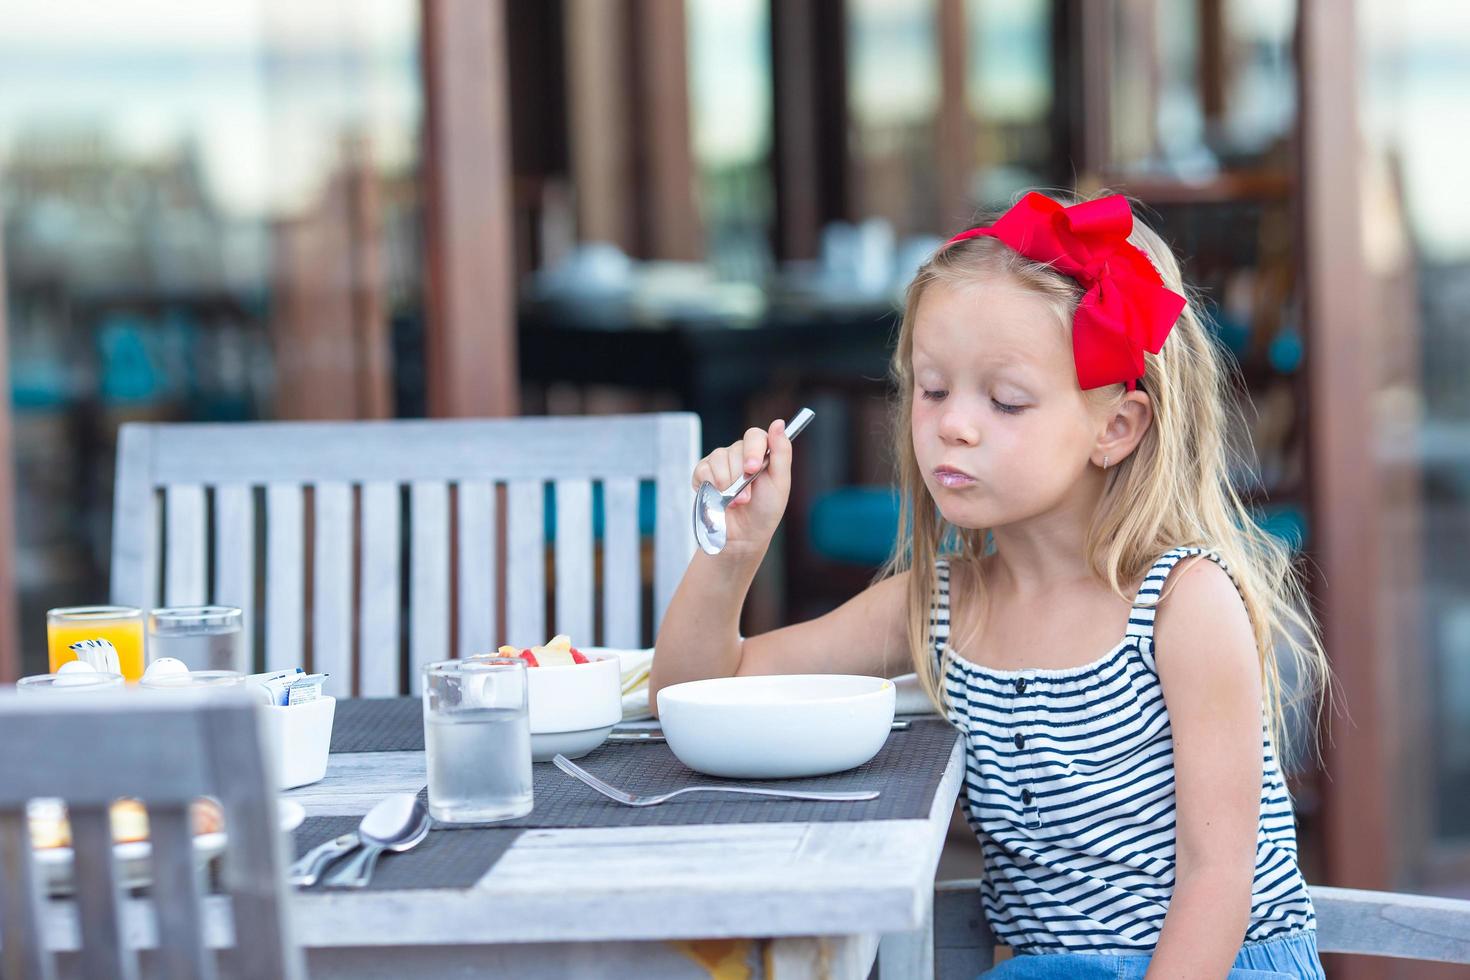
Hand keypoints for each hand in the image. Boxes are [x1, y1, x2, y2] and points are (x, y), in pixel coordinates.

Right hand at [691, 419, 792, 558]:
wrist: (743, 537)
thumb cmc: (764, 510)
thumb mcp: (780, 483)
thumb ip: (781, 452)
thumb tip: (778, 423)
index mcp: (760, 453)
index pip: (754, 436)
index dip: (752, 450)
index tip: (752, 468)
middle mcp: (739, 454)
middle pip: (735, 449)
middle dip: (741, 477)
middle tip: (746, 497)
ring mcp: (720, 463)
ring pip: (718, 458)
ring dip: (727, 485)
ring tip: (735, 502)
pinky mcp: (703, 474)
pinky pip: (703, 469)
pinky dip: (711, 485)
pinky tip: (719, 498)